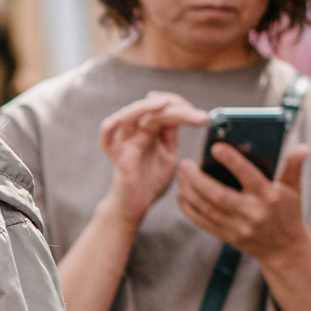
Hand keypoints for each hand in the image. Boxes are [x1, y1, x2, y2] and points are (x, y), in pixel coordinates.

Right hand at [94, 91, 207, 226]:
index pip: (164, 108)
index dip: (183, 106)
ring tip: (165, 105)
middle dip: (174, 106)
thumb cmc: (151, 181)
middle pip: (150, 107)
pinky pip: (106, 137)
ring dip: (145, 107)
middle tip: (199, 116)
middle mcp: (136, 131)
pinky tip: (120, 119)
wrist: (135, 205)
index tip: (204, 118)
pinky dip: (109, 126)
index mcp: (151, 130)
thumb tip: (187, 115)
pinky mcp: (117, 156)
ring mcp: (125, 142)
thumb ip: (171, 136)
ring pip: (128, 115)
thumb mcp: (169, 155)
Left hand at [177, 142, 310, 262]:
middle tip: (185, 163)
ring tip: (181, 175)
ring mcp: (239, 227)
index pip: (249, 176)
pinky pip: (203, 222)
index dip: (232, 161)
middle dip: (198, 179)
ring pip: (207, 208)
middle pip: (219, 195)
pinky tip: (181, 195)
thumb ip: (294, 167)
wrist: (286, 249)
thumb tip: (303, 148)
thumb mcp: (294, 190)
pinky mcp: (228, 237)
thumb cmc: (288, 213)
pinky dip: (189, 209)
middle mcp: (253, 213)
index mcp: (269, 197)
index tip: (215, 148)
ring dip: (189, 191)